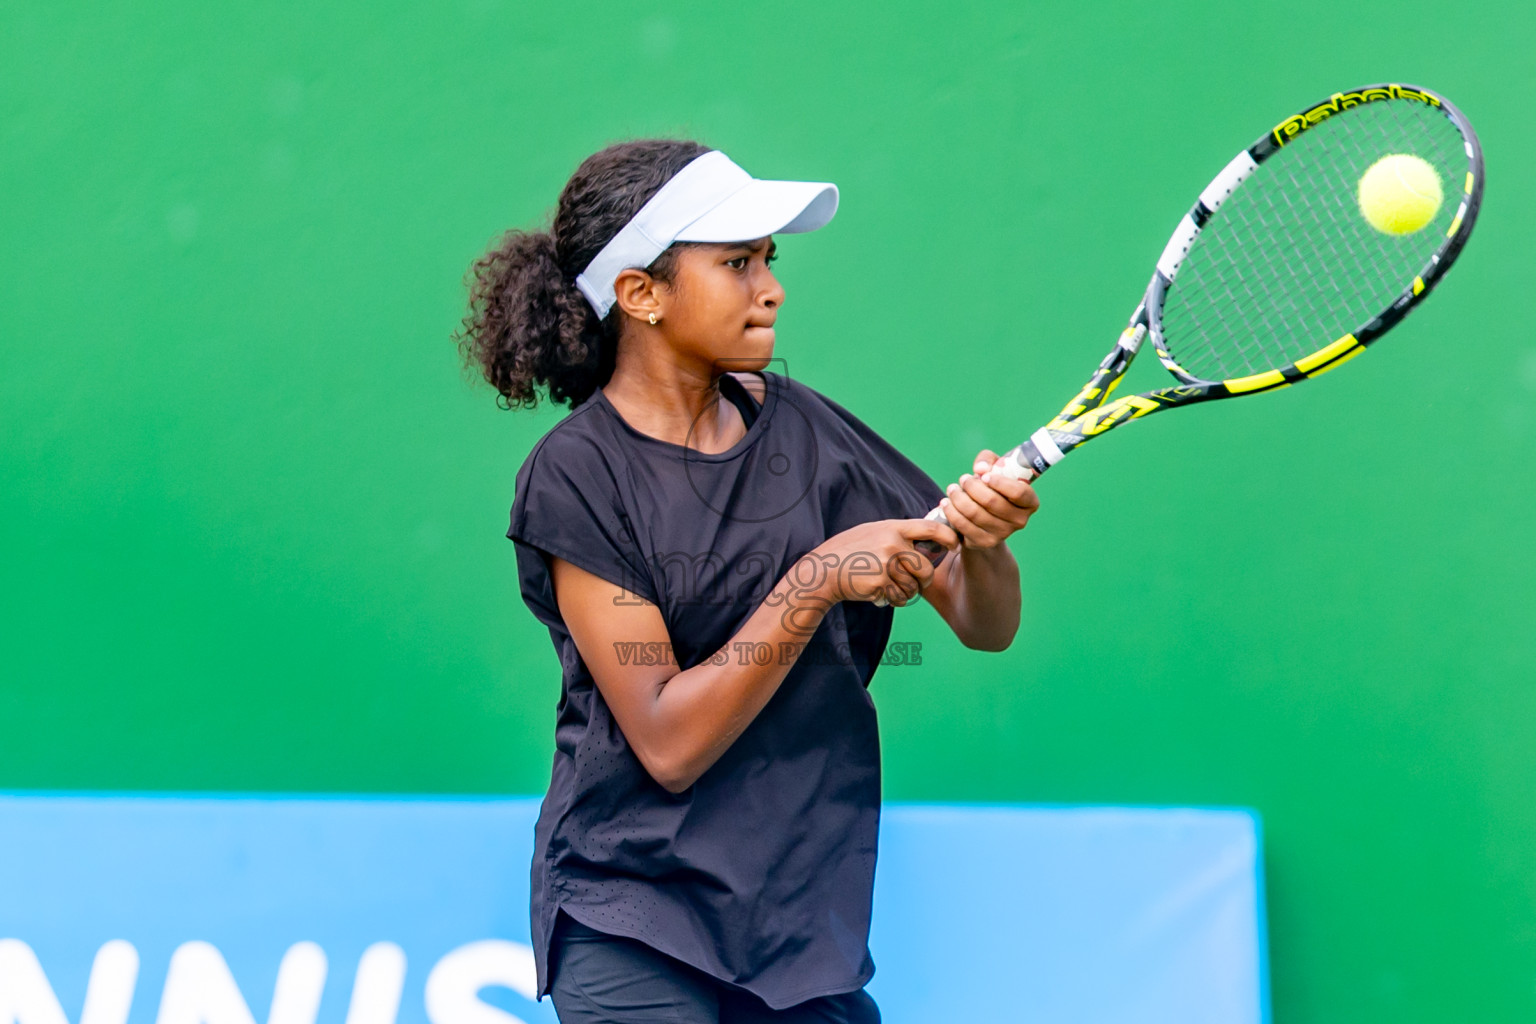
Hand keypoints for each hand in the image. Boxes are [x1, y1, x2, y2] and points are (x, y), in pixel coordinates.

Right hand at [810, 518, 959, 607]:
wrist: (824, 570)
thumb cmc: (849, 551)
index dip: (948, 536)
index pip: (930, 528)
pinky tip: (882, 594)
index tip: (955, 545)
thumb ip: (897, 534)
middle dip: (924, 579)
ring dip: (906, 592)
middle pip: (926, 567)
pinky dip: (895, 600)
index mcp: (892, 528)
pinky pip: (899, 597)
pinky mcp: (880, 584)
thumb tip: (926, 538)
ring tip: (891, 587)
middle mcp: (892, 545)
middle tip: (917, 582)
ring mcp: (886, 565)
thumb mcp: (873, 531)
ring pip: (913, 586)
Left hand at [941, 449, 1039, 549]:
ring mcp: (1003, 534)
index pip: (1019, 492)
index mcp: (1029, 502)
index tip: (984, 476)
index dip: (1000, 482)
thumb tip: (980, 468)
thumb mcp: (995, 469)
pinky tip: (946, 502)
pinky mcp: (984, 542)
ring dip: (958, 498)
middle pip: (992, 501)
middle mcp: (1020, 520)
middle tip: (963, 479)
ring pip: (975, 513)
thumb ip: (989, 461)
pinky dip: (952, 512)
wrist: (985, 519)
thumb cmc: (993, 488)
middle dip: (972, 487)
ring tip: (952, 488)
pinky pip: (963, 525)